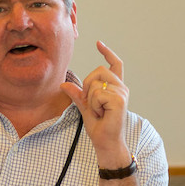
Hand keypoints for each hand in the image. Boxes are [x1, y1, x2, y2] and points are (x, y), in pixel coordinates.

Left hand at [60, 41, 131, 167]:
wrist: (105, 142)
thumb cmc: (98, 125)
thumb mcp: (84, 107)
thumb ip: (77, 94)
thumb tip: (63, 84)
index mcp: (115, 87)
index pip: (115, 64)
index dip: (107, 52)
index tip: (98, 43)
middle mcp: (121, 88)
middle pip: (98, 70)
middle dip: (87, 84)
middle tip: (91, 103)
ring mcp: (122, 93)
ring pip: (95, 82)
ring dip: (90, 98)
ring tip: (98, 110)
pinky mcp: (119, 99)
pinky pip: (96, 93)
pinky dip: (93, 104)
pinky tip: (101, 113)